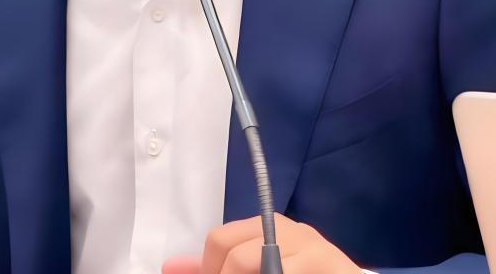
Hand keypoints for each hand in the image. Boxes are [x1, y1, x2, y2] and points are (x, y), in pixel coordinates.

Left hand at [162, 214, 368, 273]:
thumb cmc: (301, 271)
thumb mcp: (259, 266)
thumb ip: (217, 266)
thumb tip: (170, 267)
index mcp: (268, 225)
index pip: (220, 239)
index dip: (209, 269)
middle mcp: (288, 230)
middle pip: (235, 254)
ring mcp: (309, 248)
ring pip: (253, 262)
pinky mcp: (325, 263)